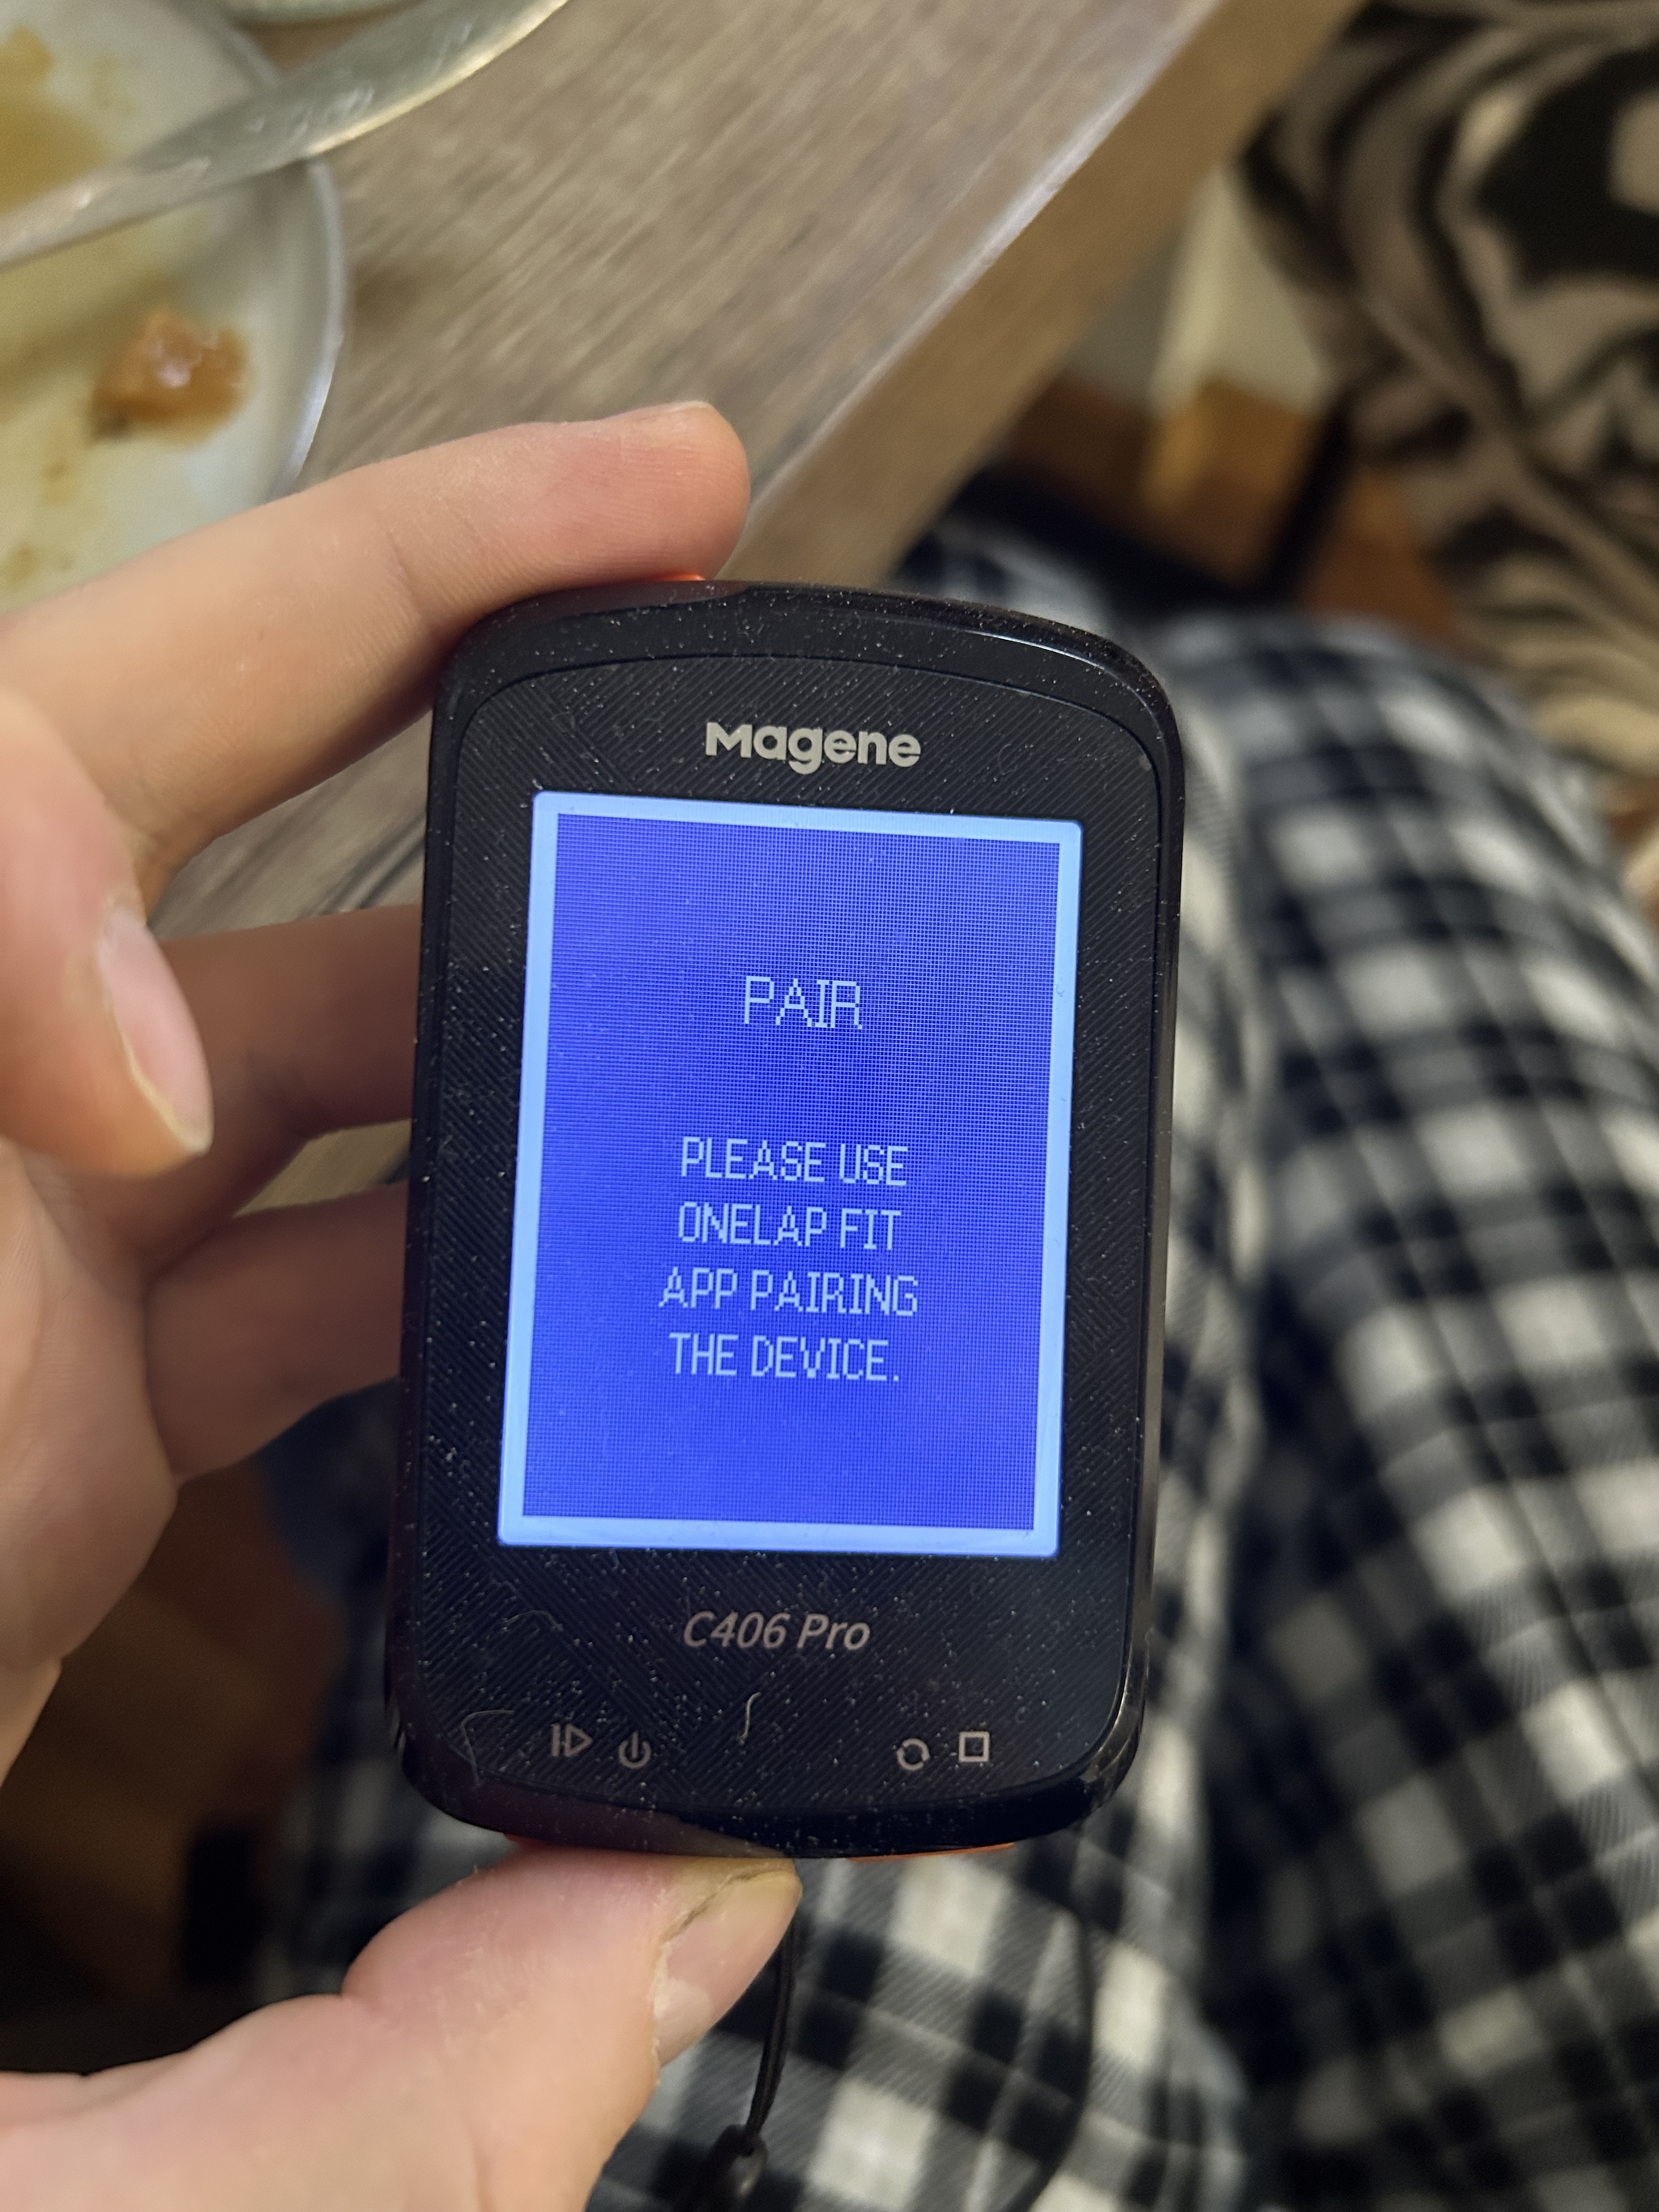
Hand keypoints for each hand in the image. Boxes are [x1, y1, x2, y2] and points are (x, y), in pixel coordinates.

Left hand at [0, 407, 798, 2207]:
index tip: (247, 1035)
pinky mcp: (66, 1419)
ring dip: (498, 963)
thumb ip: (349, 2085)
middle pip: (171, 810)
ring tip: (731, 937)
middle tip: (686, 561)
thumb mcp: (6, 2176)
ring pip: (277, 1015)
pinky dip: (464, 1211)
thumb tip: (693, 1913)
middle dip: (433, 644)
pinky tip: (609, 1255)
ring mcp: (7, 1312)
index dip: (116, 833)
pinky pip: (303, 1224)